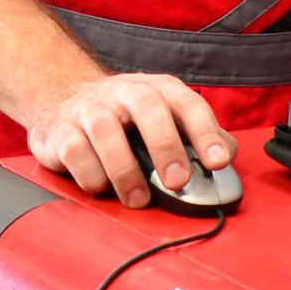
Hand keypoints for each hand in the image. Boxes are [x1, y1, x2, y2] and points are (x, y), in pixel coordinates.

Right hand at [27, 73, 235, 208]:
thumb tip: (229, 154)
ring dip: (125, 169)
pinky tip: (102, 188)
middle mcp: (122, 92)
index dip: (206, 131)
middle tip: (177, 182)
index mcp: (156, 90)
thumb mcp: (163, 117)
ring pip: (105, 129)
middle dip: (165, 145)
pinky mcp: (60, 132)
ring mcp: (88, 109)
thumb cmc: (125, 118)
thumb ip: (198, 135)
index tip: (219, 162)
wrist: (62, 99)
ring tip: (139, 199)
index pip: (187, 103)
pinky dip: (91, 175)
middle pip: (147, 106)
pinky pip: (75, 152)